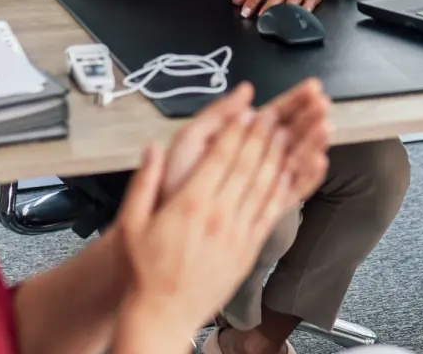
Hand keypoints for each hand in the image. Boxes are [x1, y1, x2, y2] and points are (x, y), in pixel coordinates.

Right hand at [113, 103, 301, 349]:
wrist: (163, 313)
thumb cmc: (146, 269)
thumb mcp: (132, 222)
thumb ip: (143, 181)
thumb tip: (152, 148)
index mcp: (191, 204)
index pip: (220, 157)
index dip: (236, 130)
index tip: (247, 110)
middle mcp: (219, 215)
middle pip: (247, 165)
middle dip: (262, 136)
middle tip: (275, 112)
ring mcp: (237, 233)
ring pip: (264, 186)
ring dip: (278, 157)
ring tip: (289, 133)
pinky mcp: (249, 249)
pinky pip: (271, 214)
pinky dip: (284, 191)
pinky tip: (291, 173)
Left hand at [160, 81, 330, 204]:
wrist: (167, 224)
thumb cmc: (175, 181)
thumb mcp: (191, 139)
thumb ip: (218, 114)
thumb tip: (247, 89)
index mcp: (240, 138)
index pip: (275, 114)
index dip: (294, 99)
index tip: (313, 88)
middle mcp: (256, 159)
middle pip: (291, 134)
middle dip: (309, 117)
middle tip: (325, 105)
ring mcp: (265, 183)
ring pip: (297, 158)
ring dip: (313, 142)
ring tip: (326, 128)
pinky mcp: (269, 207)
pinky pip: (295, 190)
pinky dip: (309, 176)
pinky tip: (319, 161)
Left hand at [233, 0, 334, 17]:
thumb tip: (237, 1)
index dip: (252, 1)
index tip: (245, 12)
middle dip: (268, 7)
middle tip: (260, 18)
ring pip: (293, 0)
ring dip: (285, 10)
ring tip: (278, 21)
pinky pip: (310, 3)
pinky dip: (305, 11)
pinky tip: (300, 17)